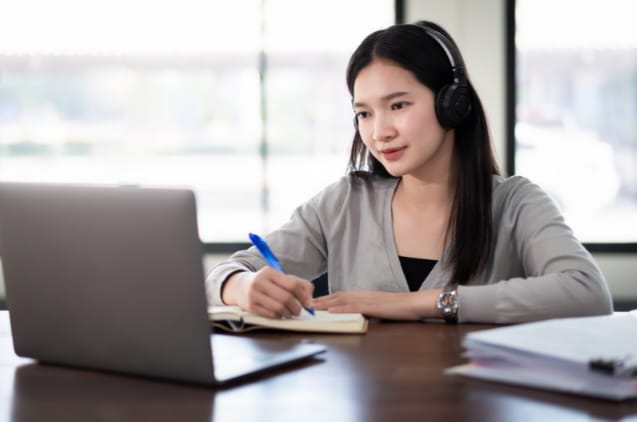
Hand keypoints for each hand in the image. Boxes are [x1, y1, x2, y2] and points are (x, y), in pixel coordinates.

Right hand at [221, 267, 313, 318]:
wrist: (240, 286)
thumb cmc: (266, 282)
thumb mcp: (280, 278)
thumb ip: (298, 283)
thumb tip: (310, 298)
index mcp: (270, 272)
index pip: (292, 284)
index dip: (303, 295)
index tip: (308, 303)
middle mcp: (260, 282)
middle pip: (286, 298)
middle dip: (296, 307)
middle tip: (298, 310)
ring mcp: (254, 294)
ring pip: (279, 308)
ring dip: (288, 313)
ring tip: (290, 313)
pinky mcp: (250, 306)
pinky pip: (270, 314)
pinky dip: (279, 316)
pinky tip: (279, 313)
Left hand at [313, 289, 441, 319]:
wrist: (416, 303)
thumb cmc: (401, 307)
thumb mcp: (380, 308)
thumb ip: (367, 309)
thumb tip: (356, 314)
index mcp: (364, 295)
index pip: (341, 296)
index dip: (326, 298)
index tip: (312, 302)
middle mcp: (363, 294)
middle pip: (337, 296)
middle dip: (321, 300)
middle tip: (305, 303)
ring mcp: (368, 300)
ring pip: (342, 301)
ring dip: (326, 304)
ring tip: (312, 307)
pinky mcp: (374, 307)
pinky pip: (354, 308)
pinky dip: (341, 309)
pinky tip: (331, 311)